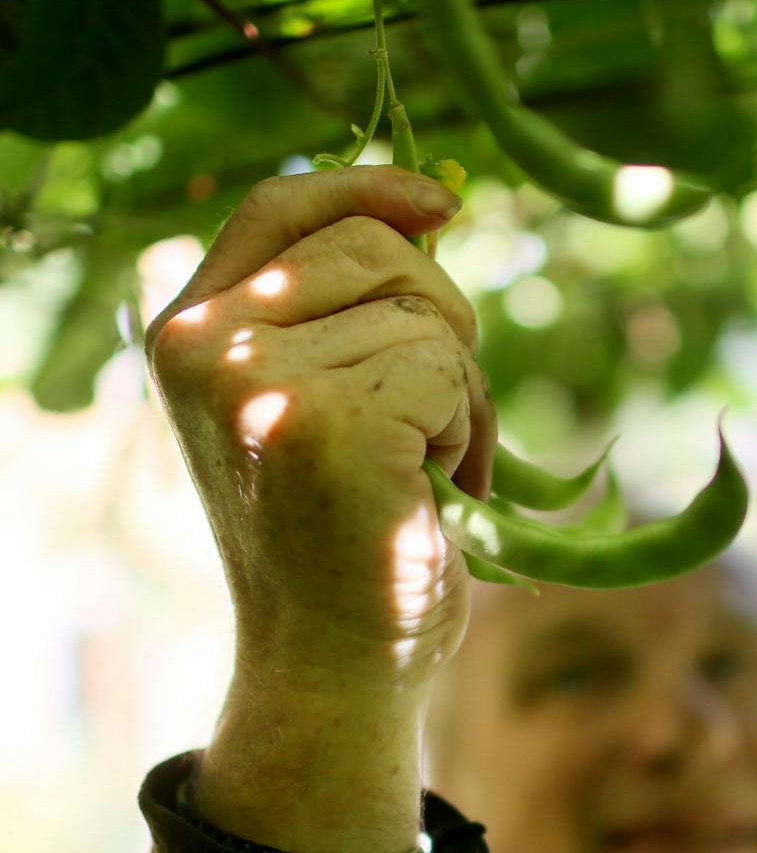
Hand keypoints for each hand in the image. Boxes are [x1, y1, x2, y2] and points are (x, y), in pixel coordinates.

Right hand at [145, 165, 493, 690]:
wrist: (336, 663)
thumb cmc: (349, 536)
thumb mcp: (320, 402)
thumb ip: (341, 315)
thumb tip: (426, 221)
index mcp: (189, 333)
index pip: (281, 207)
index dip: (368, 189)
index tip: (443, 208)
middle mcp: (205, 345)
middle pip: (378, 250)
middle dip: (443, 325)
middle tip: (438, 419)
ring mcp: (258, 381)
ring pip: (427, 316)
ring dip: (461, 392)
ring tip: (429, 470)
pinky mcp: (326, 421)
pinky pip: (450, 370)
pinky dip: (470, 431)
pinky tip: (438, 493)